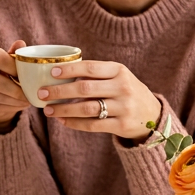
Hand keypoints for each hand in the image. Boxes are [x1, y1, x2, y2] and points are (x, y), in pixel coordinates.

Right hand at [0, 40, 29, 131]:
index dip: (11, 67)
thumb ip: (15, 54)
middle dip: (15, 90)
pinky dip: (9, 107)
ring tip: (27, 101)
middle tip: (29, 95)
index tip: (25, 75)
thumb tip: (20, 44)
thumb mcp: (11, 62)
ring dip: (14, 100)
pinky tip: (18, 105)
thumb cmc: (4, 72)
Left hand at [39, 60, 160, 140]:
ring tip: (48, 110)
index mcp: (120, 71)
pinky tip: (63, 121)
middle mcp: (123, 87)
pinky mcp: (121, 125)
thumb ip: (96, 74)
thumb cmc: (126, 91)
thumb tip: (59, 73)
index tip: (51, 72)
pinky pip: (93, 125)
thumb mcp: (118, 77)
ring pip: (87, 109)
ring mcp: (124, 107)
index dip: (69, 70)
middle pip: (85, 89)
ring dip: (64, 110)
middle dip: (60, 91)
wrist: (152, 114)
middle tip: (42, 93)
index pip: (90, 68)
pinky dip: (75, 123)